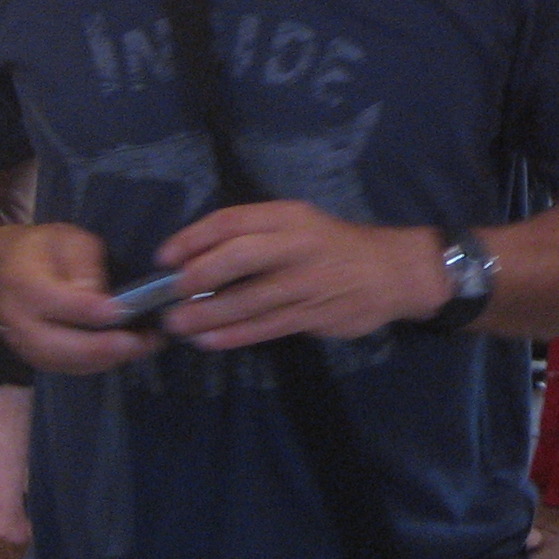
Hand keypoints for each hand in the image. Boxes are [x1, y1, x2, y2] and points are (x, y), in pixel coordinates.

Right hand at [0, 222, 161, 374]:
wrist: (6, 269)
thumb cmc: (45, 249)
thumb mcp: (68, 239)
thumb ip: (84, 263)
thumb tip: (99, 295)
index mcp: (21, 282)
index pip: (51, 301)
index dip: (85, 309)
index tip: (119, 310)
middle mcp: (16, 319)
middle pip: (54, 345)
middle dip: (100, 347)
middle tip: (140, 341)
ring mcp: (22, 342)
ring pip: (62, 362)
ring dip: (105, 359)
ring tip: (145, 346)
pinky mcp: (35, 356)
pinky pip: (66, 368)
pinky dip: (98, 364)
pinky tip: (128, 351)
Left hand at [154, 204, 443, 350]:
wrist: (394, 271)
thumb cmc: (335, 246)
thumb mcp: (300, 224)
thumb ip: (257, 237)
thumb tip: (197, 260)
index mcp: (289, 217)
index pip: (232, 221)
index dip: (193, 238)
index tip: (165, 257)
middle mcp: (297, 245)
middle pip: (239, 256)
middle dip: (199, 275)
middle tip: (173, 292)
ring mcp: (307, 282)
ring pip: (250, 298)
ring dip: (209, 313)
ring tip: (179, 324)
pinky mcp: (314, 314)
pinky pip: (267, 326)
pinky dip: (235, 335)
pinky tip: (210, 340)